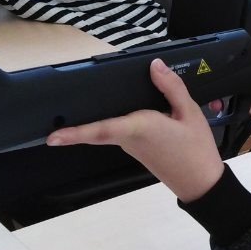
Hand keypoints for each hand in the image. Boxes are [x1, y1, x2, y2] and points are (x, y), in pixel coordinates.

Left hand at [46, 59, 225, 201]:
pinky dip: (107, 121)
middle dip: (73, 128)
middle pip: (96, 130)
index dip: (75, 133)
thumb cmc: (197, 150)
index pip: (102, 129)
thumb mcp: (190, 113)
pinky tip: (111, 106)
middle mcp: (129, 138)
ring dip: (89, 122)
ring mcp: (130, 145)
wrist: (201, 183)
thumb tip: (154, 65)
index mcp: (141, 127)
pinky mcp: (135, 148)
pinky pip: (116, 131)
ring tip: (74, 105)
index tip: (52, 137)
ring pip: (104, 130)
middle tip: (48, 121)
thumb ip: (171, 87)